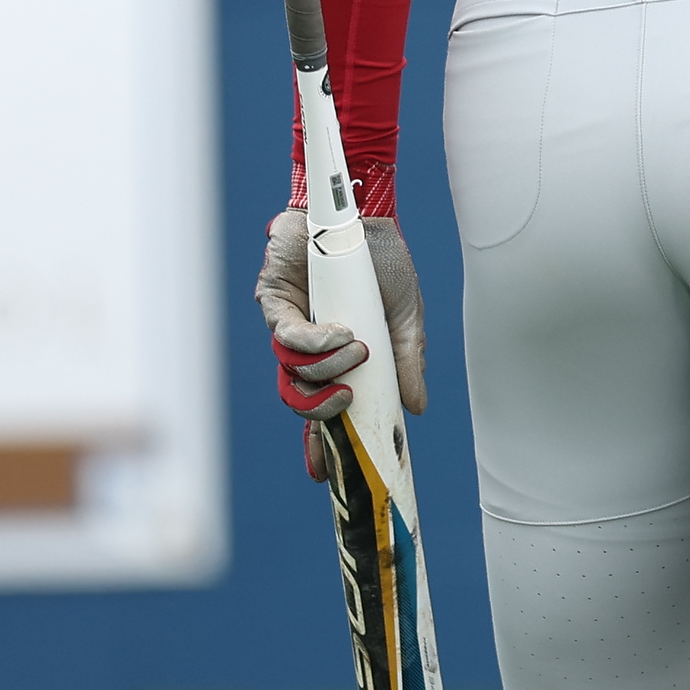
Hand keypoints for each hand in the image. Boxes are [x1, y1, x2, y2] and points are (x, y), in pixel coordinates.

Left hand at [254, 206, 427, 481]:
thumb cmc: (383, 264)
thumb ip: (407, 362)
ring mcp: (288, 325)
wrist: (365, 213)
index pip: (322, 408)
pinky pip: (286, 336)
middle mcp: (307, 347)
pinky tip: (341, 334)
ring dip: (326, 369)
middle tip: (346, 407)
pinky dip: (314, 342)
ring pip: (292, 371)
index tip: (329, 476)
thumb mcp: (406, 317)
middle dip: (320, 416)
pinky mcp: (274, 300)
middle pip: (299, 399)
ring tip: (357, 349)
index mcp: (335, 357)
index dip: (322, 444)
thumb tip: (415, 409)